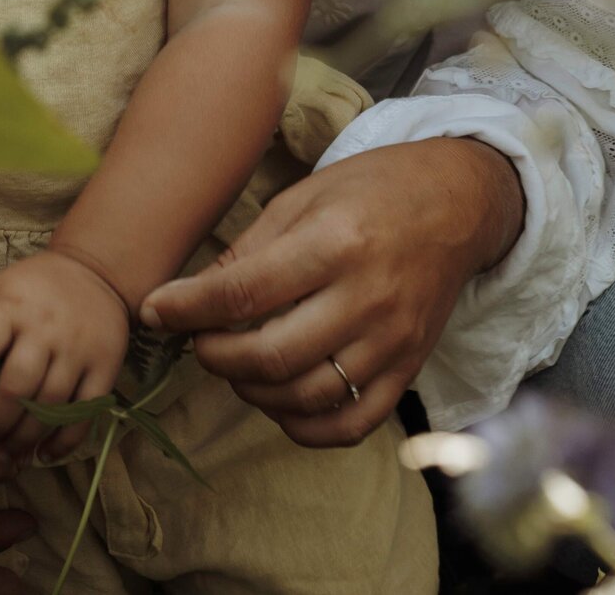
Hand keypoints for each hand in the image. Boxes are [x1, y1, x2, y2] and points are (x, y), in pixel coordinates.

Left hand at [0, 250, 130, 463]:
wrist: (96, 271)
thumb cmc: (35, 288)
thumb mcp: (0, 291)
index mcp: (12, 308)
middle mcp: (46, 329)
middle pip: (15, 388)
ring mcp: (78, 348)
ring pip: (50, 407)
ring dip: (24, 439)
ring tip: (8, 451)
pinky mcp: (105, 365)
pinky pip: (84, 413)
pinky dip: (63, 442)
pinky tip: (44, 453)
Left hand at [140, 139, 522, 447]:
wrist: (459, 203)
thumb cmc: (375, 188)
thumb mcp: (307, 194)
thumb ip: (250, 248)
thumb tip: (191, 293)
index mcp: (336, 241)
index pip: (245, 292)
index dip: (188, 308)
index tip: (155, 310)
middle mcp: (367, 297)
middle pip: (271, 356)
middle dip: (215, 357)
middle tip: (198, 342)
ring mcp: (392, 340)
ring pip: (305, 396)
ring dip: (252, 392)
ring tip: (236, 366)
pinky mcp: (408, 368)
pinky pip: (350, 424)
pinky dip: (304, 426)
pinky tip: (280, 399)